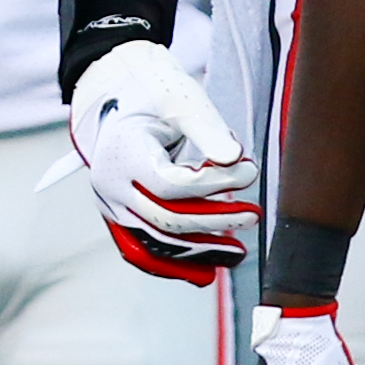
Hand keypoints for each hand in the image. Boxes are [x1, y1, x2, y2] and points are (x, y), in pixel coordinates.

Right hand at [66, 38, 254, 280]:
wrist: (116, 93)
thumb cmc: (151, 91)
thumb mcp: (181, 99)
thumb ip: (208, 129)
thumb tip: (235, 160)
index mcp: (122, 154)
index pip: (173, 185)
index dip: (216, 183)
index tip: (250, 170)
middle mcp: (111, 186)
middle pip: (165, 218)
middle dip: (214, 221)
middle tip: (253, 214)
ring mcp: (111, 205)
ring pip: (154, 243)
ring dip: (198, 252)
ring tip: (237, 253)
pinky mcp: (119, 216)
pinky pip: (143, 250)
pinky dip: (174, 264)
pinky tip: (205, 273)